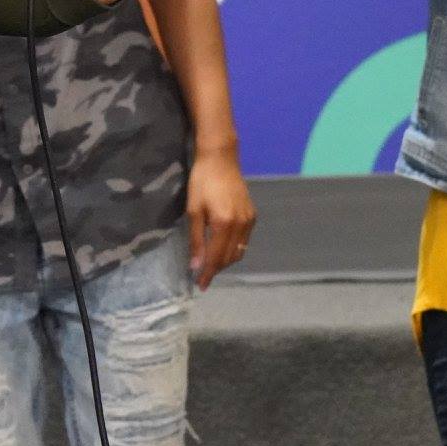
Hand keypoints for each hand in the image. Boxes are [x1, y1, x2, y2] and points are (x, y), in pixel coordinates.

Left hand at [186, 146, 255, 290]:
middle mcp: (241, 225)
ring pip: (239, 251)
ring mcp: (249, 220)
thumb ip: (195, 239)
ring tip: (211, 263)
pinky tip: (222, 247)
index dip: (208, 273)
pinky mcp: (252, 215)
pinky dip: (233, 248)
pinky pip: (244, 240)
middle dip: (216, 268)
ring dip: (225, 260)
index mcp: (224, 224)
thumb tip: (195, 264)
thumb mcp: (193, 210)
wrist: (220, 159)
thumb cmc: (201, 182)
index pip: (216, 257)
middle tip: (202, 274)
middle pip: (230, 257)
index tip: (200, 285)